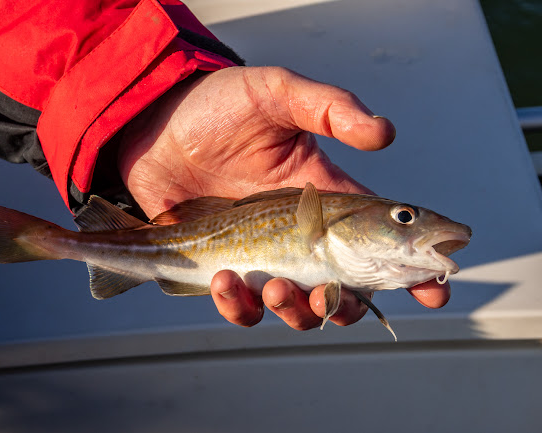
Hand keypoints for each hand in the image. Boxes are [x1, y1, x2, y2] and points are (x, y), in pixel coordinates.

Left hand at [117, 66, 449, 329]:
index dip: (413, 268)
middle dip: (348, 306)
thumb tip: (385, 133)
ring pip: (297, 306)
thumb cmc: (215, 106)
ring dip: (296, 310)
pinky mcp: (223, 267)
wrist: (153, 126)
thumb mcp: (277, 94)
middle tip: (335, 298)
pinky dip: (239, 305)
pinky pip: (242, 306)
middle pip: (344, 288)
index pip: (381, 238)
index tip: (435, 288)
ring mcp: (262, 255)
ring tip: (276, 287)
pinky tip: (226, 278)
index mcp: (323, 197)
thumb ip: (329, 108)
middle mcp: (299, 234)